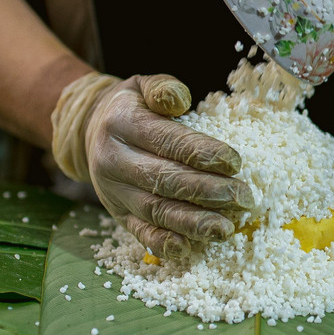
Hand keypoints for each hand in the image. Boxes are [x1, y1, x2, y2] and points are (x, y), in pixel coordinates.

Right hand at [51, 72, 254, 258]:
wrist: (90, 132)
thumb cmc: (131, 108)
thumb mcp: (141, 86)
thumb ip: (163, 89)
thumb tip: (180, 101)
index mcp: (122, 124)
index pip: (166, 141)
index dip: (202, 153)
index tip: (236, 163)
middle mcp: (114, 160)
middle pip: (164, 179)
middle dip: (208, 191)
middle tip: (243, 198)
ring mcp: (114, 192)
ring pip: (155, 211)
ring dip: (193, 223)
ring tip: (225, 229)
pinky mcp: (117, 215)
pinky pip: (140, 232)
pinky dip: (164, 244)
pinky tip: (189, 248)